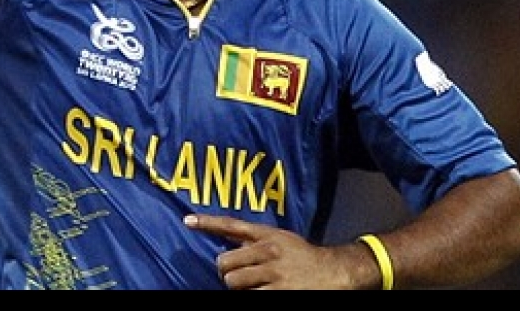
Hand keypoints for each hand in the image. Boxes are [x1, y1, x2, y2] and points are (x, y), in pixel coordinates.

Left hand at [184, 213, 368, 289]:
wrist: (332, 272)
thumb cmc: (302, 256)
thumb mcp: (279, 238)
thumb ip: (252, 238)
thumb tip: (222, 235)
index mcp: (267, 235)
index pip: (232, 225)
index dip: (208, 223)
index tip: (187, 221)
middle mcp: (269, 252)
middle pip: (225, 263)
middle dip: (227, 272)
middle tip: (238, 275)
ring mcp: (273, 275)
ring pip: (233, 283)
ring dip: (238, 288)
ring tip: (252, 286)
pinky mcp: (278, 294)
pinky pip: (249, 297)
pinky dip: (250, 296)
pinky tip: (261, 292)